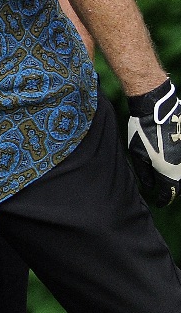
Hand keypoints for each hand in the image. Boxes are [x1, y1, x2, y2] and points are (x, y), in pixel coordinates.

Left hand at [127, 77, 180, 205]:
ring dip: (178, 178)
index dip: (164, 199)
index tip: (159, 202)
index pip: (170, 192)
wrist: (157, 110)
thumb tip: (149, 186)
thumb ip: (144, 173)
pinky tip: (172, 163)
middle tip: (165, 191)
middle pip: (180, 185)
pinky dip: (179, 166)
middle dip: (173, 190)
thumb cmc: (142, 131)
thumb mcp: (137, 154)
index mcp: (168, 171)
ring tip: (168, 178)